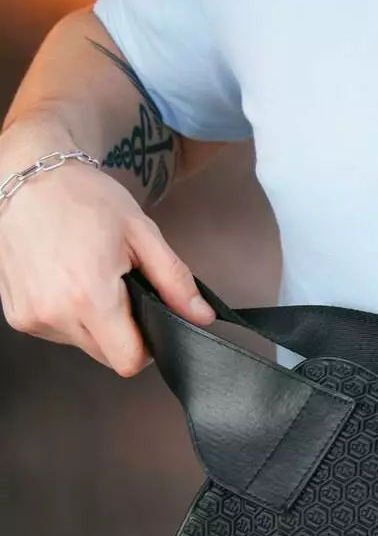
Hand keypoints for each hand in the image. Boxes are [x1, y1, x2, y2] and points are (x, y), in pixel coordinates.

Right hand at [0, 117, 215, 375]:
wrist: (27, 175)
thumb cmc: (83, 197)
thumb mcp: (141, 233)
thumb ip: (175, 281)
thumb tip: (202, 317)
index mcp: (90, 296)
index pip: (129, 361)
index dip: (146, 345)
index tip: (146, 317)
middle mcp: (55, 313)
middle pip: (106, 355)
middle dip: (120, 330)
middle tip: (116, 285)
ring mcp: (32, 316)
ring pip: (81, 344)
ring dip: (92, 322)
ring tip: (87, 276)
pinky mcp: (17, 314)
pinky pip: (56, 332)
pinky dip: (67, 314)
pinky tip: (65, 279)